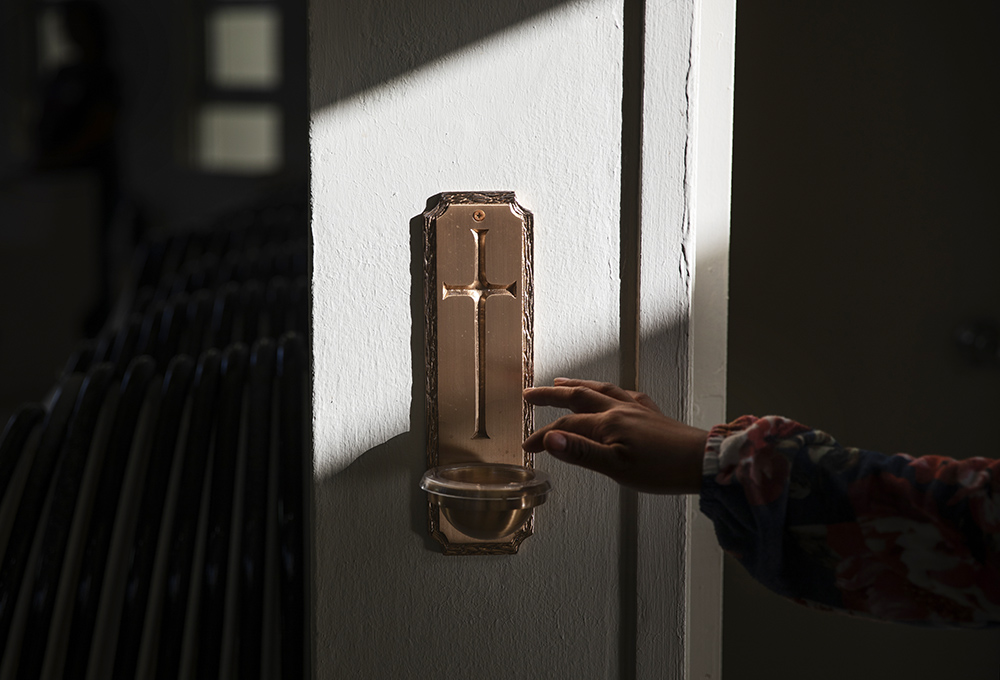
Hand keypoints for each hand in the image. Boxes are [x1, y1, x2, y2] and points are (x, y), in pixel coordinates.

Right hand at [521, 378, 707, 493]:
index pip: (566, 426)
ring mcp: (636, 409)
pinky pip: (624, 394)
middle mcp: (620, 409)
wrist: (703, 462)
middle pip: (578, 396)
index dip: (544, 436)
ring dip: (578, 385)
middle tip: (530, 394)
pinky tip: (612, 393)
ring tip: (563, 382)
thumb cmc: (663, 469)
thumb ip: (580, 452)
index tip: (529, 446)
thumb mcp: (616, 468)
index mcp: (608, 423)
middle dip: (551, 394)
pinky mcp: (651, 413)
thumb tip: (549, 440)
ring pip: (600, 390)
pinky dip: (610, 390)